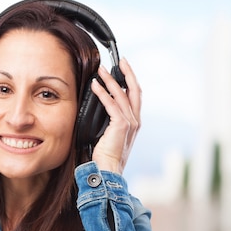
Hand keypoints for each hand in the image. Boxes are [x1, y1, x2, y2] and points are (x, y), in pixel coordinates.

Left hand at [90, 58, 141, 174]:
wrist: (109, 169)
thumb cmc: (106, 156)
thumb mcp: (109, 134)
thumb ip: (109, 121)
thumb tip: (100, 107)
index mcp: (134, 122)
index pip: (135, 96)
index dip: (131, 81)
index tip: (123, 69)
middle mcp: (135, 120)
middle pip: (134, 90)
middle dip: (127, 73)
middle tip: (120, 61)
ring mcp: (130, 122)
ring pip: (121, 94)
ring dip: (110, 79)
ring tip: (100, 70)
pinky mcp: (121, 125)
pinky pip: (111, 103)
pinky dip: (102, 92)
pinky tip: (94, 85)